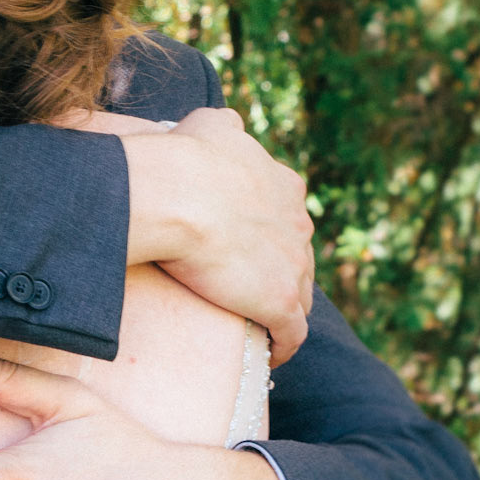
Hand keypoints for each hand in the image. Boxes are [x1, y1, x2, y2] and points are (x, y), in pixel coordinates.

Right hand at [123, 107, 314, 364]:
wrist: (179, 196)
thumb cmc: (186, 159)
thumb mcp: (212, 124)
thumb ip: (228, 126)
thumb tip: (229, 124)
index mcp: (285, 186)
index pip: (288, 217)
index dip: (271, 235)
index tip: (250, 249)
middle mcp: (299, 224)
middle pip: (299, 258)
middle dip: (281, 273)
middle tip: (250, 290)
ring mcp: (294, 266)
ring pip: (301, 296)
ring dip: (284, 311)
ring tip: (261, 326)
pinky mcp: (280, 302)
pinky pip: (293, 334)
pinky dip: (285, 346)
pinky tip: (272, 355)